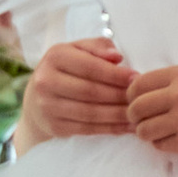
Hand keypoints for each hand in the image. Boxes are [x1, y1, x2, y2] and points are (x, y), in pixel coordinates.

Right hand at [20, 38, 135, 143]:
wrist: (36, 101)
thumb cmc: (66, 70)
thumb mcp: (77, 50)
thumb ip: (98, 47)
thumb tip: (117, 57)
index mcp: (55, 56)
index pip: (90, 66)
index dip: (115, 74)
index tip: (137, 78)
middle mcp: (46, 81)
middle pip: (90, 91)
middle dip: (119, 95)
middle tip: (140, 98)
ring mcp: (47, 106)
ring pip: (90, 113)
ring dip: (118, 115)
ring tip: (138, 114)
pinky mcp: (54, 126)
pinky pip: (88, 129)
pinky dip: (111, 129)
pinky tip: (127, 127)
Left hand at [125, 63, 177, 164]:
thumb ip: (173, 82)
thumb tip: (137, 92)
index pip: (138, 84)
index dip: (132, 96)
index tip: (138, 102)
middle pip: (135, 108)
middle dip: (135, 116)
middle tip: (144, 120)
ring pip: (144, 130)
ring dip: (148, 132)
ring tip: (161, 130)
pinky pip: (160, 146)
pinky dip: (163, 144)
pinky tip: (177, 138)